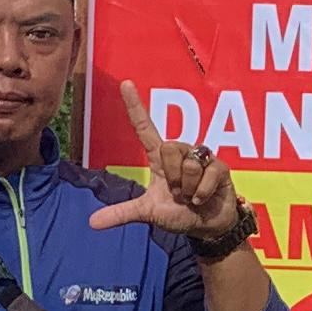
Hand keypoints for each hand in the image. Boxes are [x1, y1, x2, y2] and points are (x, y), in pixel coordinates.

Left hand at [88, 80, 245, 239]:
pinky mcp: (220, 167)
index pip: (144, 127)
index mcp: (159, 158)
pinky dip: (202, 193)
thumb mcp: (148, 213)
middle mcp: (180, 152)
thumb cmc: (178, 214)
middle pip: (169, 148)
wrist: (207, 227)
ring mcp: (201, 158)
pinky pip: (207, 174)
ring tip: (192, 196)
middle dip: (173, 177)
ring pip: (188, 163)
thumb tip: (92, 223)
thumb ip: (122, 214)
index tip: (125, 83)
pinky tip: (203, 199)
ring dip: (188, 188)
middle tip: (178, 193)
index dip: (135, 106)